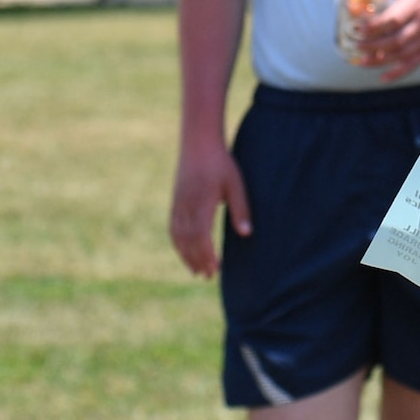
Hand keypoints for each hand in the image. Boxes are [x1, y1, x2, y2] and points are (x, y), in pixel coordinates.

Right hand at [170, 135, 250, 276]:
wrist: (198, 144)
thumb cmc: (221, 163)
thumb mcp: (236, 185)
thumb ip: (241, 209)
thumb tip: (246, 234)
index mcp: (202, 203)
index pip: (201, 237)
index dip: (206, 255)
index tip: (215, 270)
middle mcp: (186, 207)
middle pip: (188, 240)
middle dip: (197, 260)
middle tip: (207, 276)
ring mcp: (178, 204)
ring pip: (178, 236)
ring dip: (186, 255)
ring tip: (195, 270)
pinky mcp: (175, 201)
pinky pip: (173, 227)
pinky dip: (178, 243)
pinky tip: (184, 250)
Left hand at [352, 0, 419, 81]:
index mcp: (414, 4)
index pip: (391, 19)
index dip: (373, 27)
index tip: (358, 28)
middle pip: (394, 40)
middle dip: (372, 46)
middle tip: (356, 46)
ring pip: (401, 54)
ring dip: (379, 61)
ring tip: (361, 61)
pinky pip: (414, 63)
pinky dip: (398, 73)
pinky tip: (383, 77)